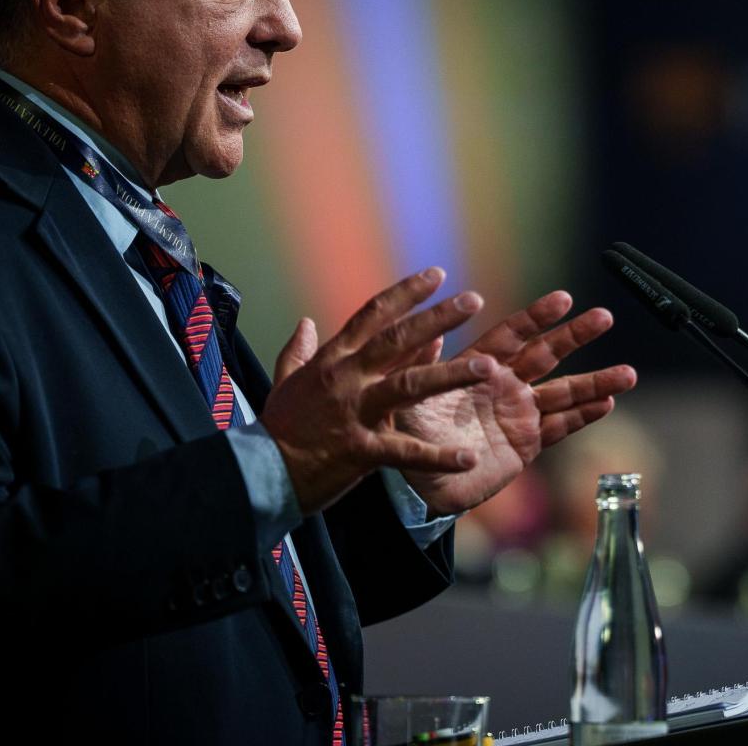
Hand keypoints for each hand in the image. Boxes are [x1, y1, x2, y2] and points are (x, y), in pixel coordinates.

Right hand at [260, 267, 500, 513]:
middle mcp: (346, 378)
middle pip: (396, 339)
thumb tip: (306, 322)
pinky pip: (405, 452)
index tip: (438, 274)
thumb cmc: (277, 428)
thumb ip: (297, 351)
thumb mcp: (285, 382)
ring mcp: (355, 412)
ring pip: (408, 387)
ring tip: (489, 367)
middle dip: (437, 317)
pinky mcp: (360, 450)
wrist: (259, 473)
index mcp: (333, 360)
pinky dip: (437, 457)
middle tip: (474, 299)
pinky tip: (468, 459)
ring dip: (450, 375)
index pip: (373, 315)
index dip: (406, 293)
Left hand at [394, 290, 636, 516]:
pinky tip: (607, 404)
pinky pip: (559, 428)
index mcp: (478, 366)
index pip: (512, 335)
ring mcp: (519, 413)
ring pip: (564, 392)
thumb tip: (431, 333)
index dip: (537, 317)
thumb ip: (421, 366)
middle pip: (547, 354)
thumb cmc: (406, 435)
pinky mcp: (526, 444)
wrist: (415, 485)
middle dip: (576, 336)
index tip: (564, 299)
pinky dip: (584, 417)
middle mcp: (504, 385)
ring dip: (596, 383)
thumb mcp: (407, 397)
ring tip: (629, 373)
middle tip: (604, 317)